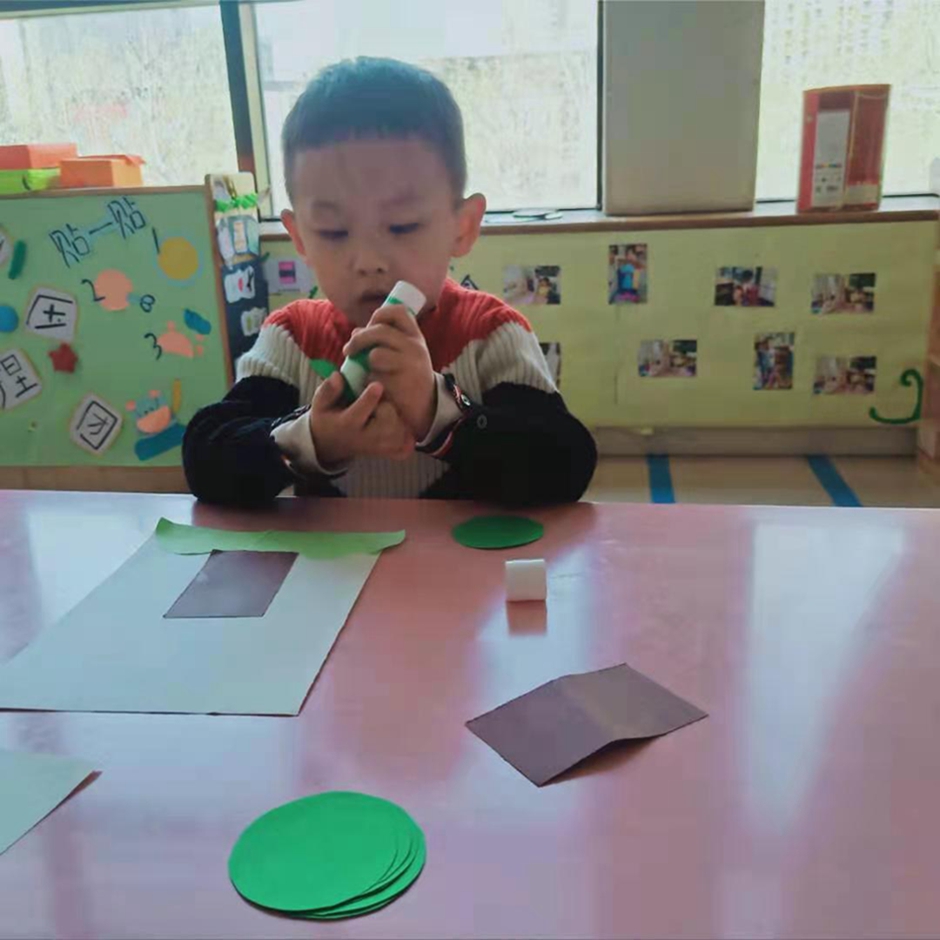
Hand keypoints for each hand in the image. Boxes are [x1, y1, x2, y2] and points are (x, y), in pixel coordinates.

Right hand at [308, 372, 414, 467]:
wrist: (332, 443)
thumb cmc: (329, 418)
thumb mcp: (321, 404)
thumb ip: (328, 391)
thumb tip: (338, 377)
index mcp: (346, 423)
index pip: (359, 412)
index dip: (369, 398)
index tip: (377, 385)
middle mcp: (364, 438)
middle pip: (386, 423)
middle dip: (388, 408)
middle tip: (382, 402)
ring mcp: (377, 447)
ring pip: (399, 435)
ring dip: (399, 420)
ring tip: (389, 413)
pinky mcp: (387, 452)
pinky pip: (404, 448)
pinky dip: (407, 437)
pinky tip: (401, 426)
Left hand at [343, 305, 436, 438]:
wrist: (425, 407)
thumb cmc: (409, 377)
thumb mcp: (404, 354)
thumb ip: (384, 340)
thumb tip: (356, 332)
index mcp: (415, 337)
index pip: (398, 312)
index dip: (380, 315)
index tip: (369, 325)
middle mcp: (415, 347)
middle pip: (380, 331)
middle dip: (359, 339)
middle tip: (348, 350)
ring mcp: (409, 365)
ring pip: (375, 354)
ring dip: (365, 363)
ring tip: (367, 372)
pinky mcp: (400, 383)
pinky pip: (374, 377)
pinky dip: (368, 381)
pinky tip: (375, 386)